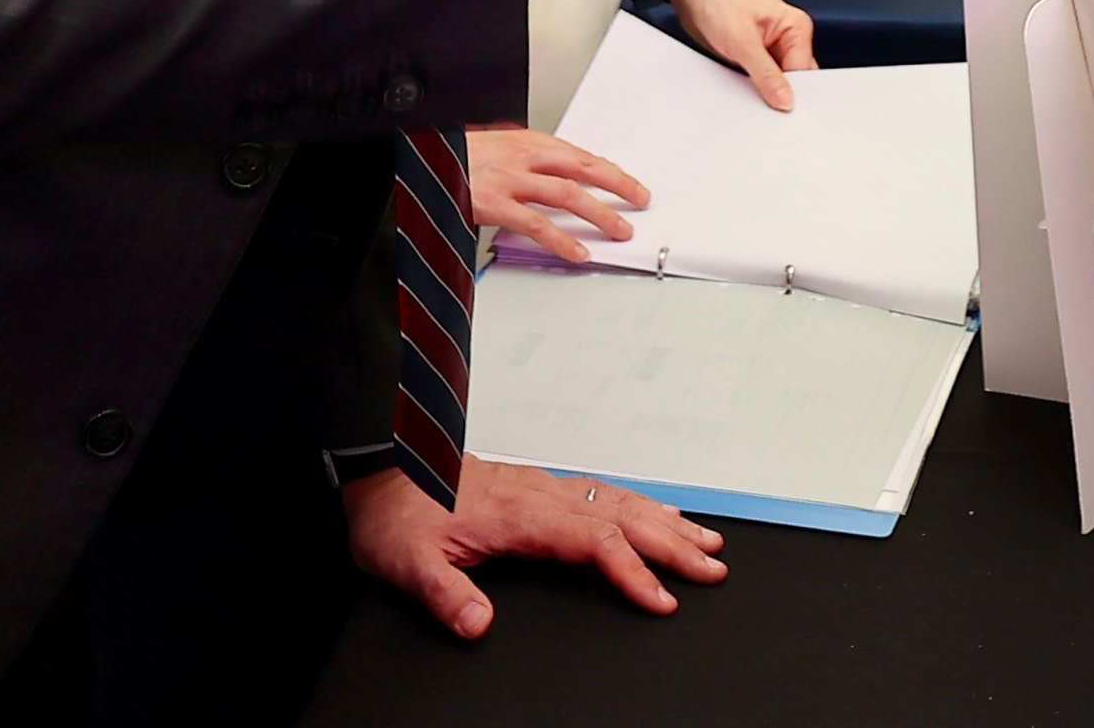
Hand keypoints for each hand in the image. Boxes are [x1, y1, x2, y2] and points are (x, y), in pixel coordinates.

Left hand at [343, 459, 727, 639]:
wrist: (380, 468)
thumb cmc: (395, 514)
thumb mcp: (406, 562)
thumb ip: (445, 594)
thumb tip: (479, 624)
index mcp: (518, 514)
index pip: (592, 541)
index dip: (631, 570)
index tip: (663, 598)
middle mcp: (539, 495)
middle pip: (620, 516)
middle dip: (671, 544)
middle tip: (713, 568)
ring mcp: (542, 487)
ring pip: (618, 499)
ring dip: (665, 520)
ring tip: (706, 541)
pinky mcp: (537, 486)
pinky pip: (603, 491)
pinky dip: (639, 503)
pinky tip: (655, 511)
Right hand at [463, 128, 646, 263]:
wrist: (417, 153)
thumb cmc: (452, 154)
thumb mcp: (492, 148)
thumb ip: (522, 162)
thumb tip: (548, 177)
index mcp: (524, 141)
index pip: (577, 155)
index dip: (608, 170)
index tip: (630, 184)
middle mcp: (521, 155)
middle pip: (581, 168)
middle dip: (616, 184)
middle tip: (639, 201)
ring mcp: (508, 178)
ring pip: (566, 194)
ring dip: (598, 213)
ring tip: (620, 231)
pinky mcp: (493, 202)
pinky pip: (536, 223)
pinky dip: (560, 239)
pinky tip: (578, 253)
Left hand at [666, 0, 816, 110]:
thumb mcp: (742, 41)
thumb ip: (766, 74)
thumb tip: (785, 100)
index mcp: (796, 27)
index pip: (805, 72)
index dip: (793, 93)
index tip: (779, 108)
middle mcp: (787, 38)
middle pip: (793, 79)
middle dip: (778, 93)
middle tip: (760, 100)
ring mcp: (770, 49)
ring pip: (775, 82)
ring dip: (762, 90)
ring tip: (743, 84)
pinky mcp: (754, 57)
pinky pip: (759, 80)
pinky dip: (750, 87)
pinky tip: (739, 86)